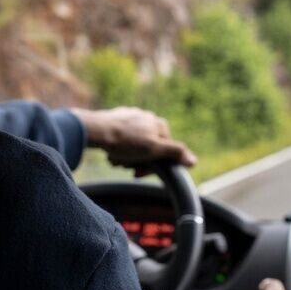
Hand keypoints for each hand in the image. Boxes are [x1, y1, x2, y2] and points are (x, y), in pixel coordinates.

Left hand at [71, 107, 197, 174]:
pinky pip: (121, 137)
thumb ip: (175, 153)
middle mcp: (148, 117)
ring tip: (115, 158)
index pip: (163, 151)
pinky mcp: (117, 118)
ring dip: (125, 156)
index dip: (152, 165)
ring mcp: (132, 116)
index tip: (139, 173)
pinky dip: (117, 147)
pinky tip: (110, 151)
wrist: (96, 130)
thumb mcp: (154, 150)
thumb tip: (193, 161)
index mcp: (159, 124)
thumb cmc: (125, 142)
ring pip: (133, 145)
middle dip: (137, 161)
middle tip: (125, 166)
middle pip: (148, 148)